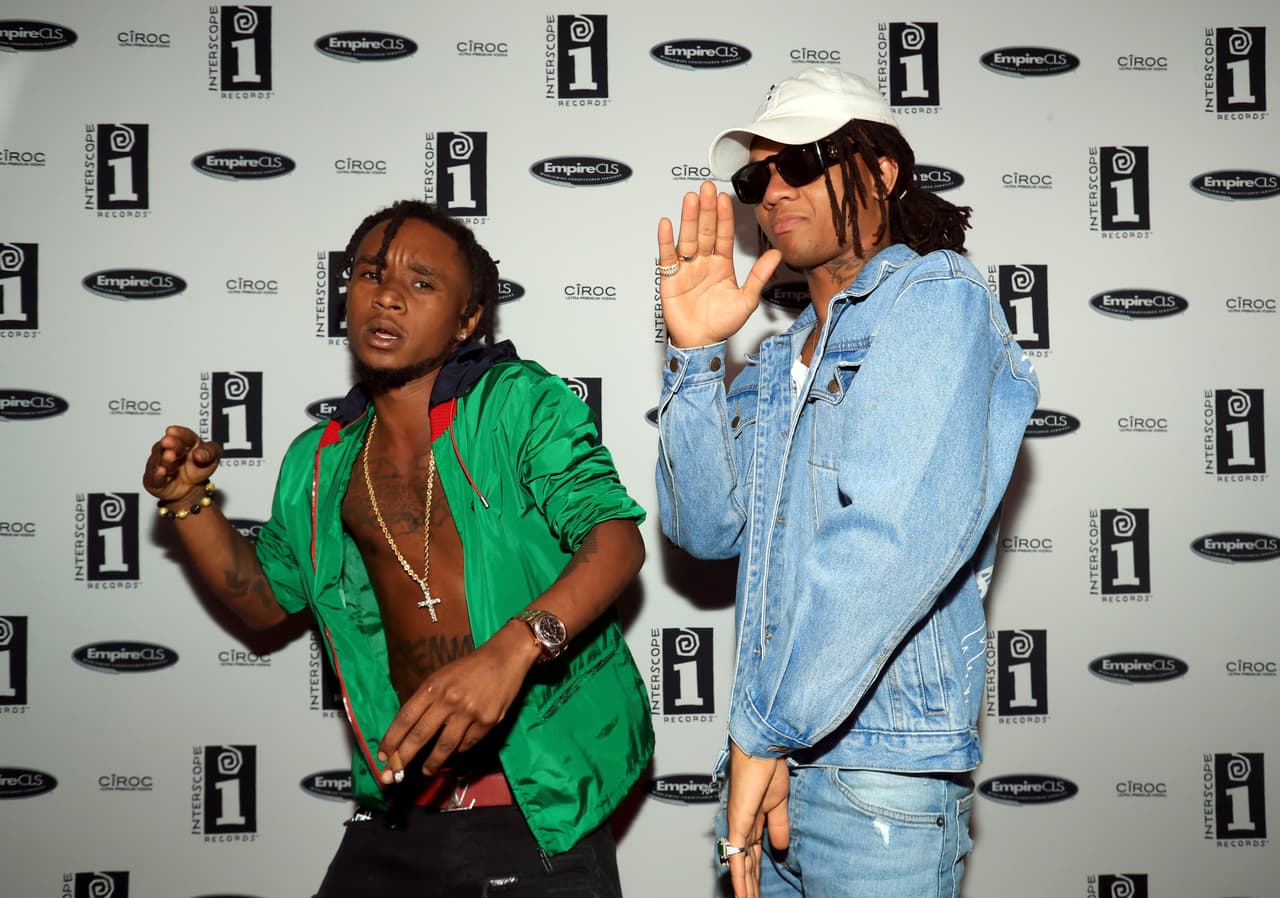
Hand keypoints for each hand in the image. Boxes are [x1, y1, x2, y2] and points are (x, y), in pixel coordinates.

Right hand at [143, 425, 222, 502]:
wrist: (192, 488)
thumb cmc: (199, 467)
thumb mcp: (213, 458)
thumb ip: (210, 452)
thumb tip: (199, 454)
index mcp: (185, 441)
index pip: (183, 435)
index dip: (178, 433)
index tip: (172, 431)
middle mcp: (169, 450)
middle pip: (169, 445)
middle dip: (171, 444)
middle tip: (168, 442)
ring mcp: (160, 464)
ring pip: (160, 460)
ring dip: (165, 459)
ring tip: (170, 457)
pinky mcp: (154, 479)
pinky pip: (154, 477)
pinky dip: (157, 474)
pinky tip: (161, 471)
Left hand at [377, 624, 534, 780]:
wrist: (504, 657)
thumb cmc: (469, 668)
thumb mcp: (441, 676)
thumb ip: (426, 699)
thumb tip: (409, 730)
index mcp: (432, 686)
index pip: (405, 718)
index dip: (391, 740)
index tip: (382, 756)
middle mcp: (448, 699)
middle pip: (419, 736)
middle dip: (403, 759)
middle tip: (394, 775)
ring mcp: (468, 712)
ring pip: (444, 746)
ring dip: (432, 763)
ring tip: (427, 770)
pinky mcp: (487, 721)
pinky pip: (468, 744)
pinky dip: (459, 750)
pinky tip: (455, 751)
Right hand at [657, 180, 780, 347]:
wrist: (701, 343)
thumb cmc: (721, 324)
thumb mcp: (747, 299)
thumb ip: (760, 276)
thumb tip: (777, 255)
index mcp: (721, 265)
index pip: (723, 235)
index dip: (724, 217)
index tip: (723, 198)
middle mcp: (703, 262)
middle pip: (704, 231)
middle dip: (706, 209)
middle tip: (706, 188)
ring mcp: (686, 268)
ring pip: (687, 238)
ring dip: (688, 218)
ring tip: (690, 199)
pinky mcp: (670, 278)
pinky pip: (668, 257)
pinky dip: (666, 241)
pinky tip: (667, 224)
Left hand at [723, 740, 790, 897]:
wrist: (763, 750)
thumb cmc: (768, 767)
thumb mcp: (779, 803)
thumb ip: (779, 826)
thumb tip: (780, 848)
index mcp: (753, 820)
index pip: (753, 854)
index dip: (755, 874)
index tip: (757, 890)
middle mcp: (744, 825)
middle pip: (747, 864)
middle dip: (750, 885)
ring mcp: (739, 825)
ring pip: (742, 865)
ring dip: (746, 888)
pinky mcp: (738, 823)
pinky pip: (738, 855)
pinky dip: (740, 877)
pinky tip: (742, 893)